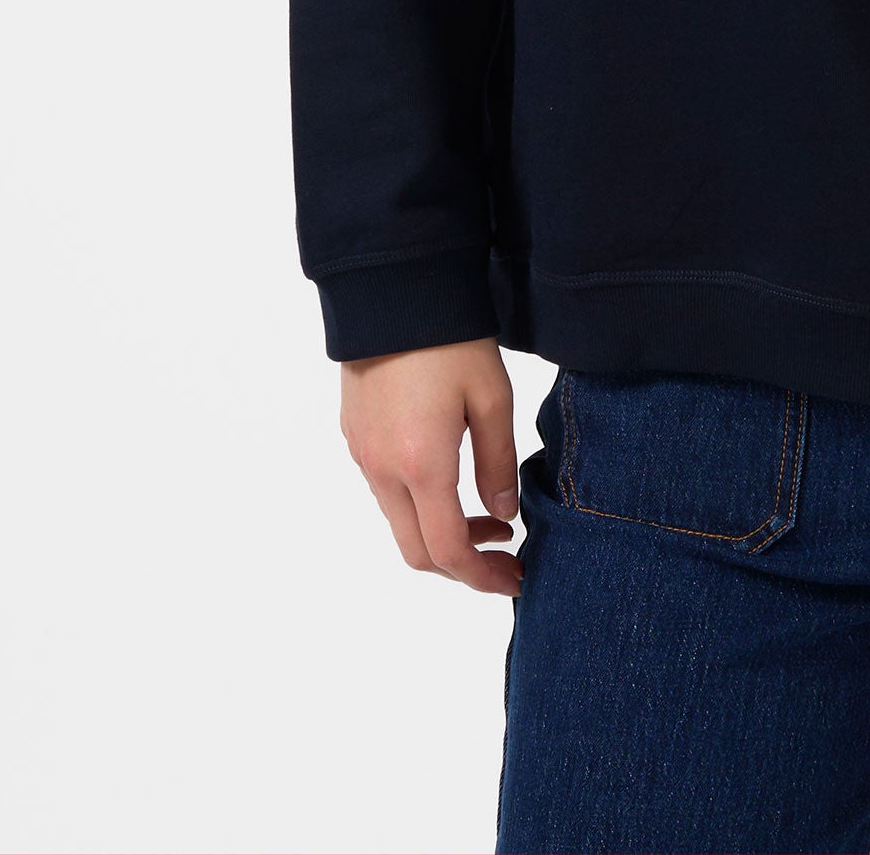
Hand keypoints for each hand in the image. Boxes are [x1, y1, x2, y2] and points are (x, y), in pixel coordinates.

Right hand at [340, 337, 523, 597]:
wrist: (392, 290)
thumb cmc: (450, 338)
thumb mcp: (492, 397)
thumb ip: (498, 462)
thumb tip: (503, 515)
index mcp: (421, 464)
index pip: (447, 550)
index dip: (481, 577)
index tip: (515, 579)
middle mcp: (383, 469)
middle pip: (416, 551)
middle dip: (462, 567)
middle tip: (505, 559)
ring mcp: (362, 454)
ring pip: (398, 524)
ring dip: (441, 536)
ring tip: (489, 519)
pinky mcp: (355, 437)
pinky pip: (385, 493)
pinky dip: (419, 508)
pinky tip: (451, 485)